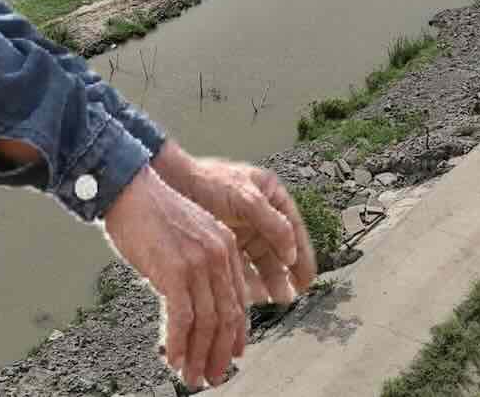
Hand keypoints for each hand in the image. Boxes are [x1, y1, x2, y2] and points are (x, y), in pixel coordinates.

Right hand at [102, 165, 249, 388]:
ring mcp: (198, 263)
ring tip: (191, 377)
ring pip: (205, 322)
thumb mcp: (187, 238)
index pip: (237, 301)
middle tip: (211, 377)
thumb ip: (198, 267)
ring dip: (197, 355)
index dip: (235, 333)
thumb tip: (194, 307)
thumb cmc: (151, 216)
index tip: (230, 356)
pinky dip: (177, 343)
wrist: (129, 190)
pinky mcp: (175, 270)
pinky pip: (181, 318)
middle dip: (218, 353)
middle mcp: (219, 255)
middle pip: (226, 316)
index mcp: (226, 247)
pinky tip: (172, 359)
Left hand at [156, 145, 317, 306]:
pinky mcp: (225, 242)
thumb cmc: (210, 181)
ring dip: (270, 279)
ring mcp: (243, 228)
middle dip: (286, 273)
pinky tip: (253, 295)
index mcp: (272, 196)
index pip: (294, 230)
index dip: (302, 255)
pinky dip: (248, 280)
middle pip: (279, 249)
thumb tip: (292, 254)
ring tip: (276, 299)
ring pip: (261, 260)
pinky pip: (242, 265)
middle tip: (291, 296)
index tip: (306, 279)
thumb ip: (273, 224)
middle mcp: (260, 213)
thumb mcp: (247, 198)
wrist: (172, 181)